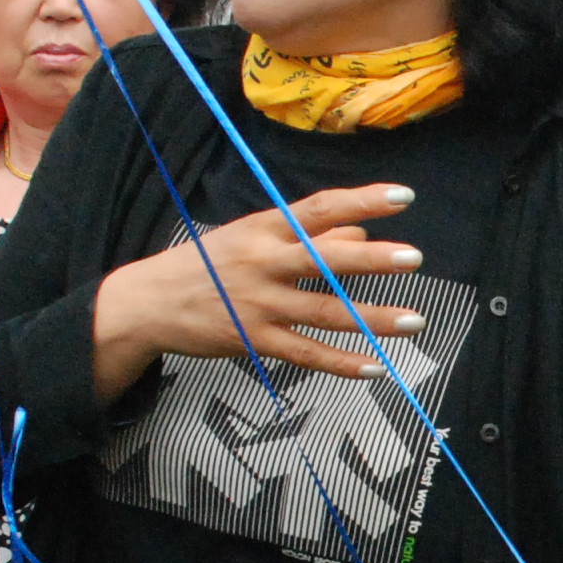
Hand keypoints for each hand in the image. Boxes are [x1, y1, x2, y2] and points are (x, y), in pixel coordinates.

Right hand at [92, 185, 424, 399]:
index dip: (361, 202)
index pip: (319, 208)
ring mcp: (258, 304)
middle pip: (324, 260)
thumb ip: (305, 237)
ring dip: (372, 318)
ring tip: (415, 321)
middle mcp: (263, 262)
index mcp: (264, 228)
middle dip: (371, 260)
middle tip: (414, 257)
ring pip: (324, 312)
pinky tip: (375, 366)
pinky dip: (340, 362)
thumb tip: (359, 236)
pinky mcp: (252, 340)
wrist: (147, 303)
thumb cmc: (206, 264)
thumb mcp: (251, 237)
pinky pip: (304, 354)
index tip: (402, 196)